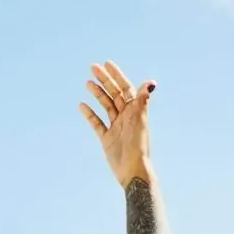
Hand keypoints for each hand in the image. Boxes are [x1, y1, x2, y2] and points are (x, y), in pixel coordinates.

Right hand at [80, 61, 153, 188]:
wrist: (132, 170)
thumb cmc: (138, 145)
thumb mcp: (139, 120)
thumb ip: (142, 100)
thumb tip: (151, 82)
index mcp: (135, 111)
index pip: (126, 88)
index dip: (117, 75)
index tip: (107, 63)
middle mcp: (126, 117)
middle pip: (114, 94)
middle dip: (104, 80)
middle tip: (93, 67)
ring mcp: (116, 127)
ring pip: (105, 106)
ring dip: (97, 94)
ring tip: (87, 83)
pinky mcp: (107, 139)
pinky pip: (97, 123)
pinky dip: (90, 114)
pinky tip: (82, 105)